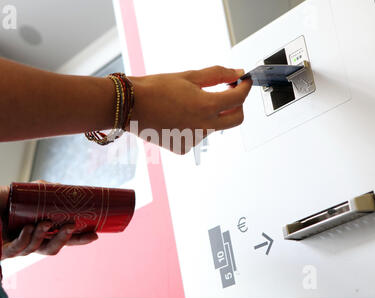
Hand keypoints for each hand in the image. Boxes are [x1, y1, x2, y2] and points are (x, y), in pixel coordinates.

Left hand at [0, 180, 97, 259]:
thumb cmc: (5, 200)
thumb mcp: (29, 193)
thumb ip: (44, 190)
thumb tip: (60, 188)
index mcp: (42, 233)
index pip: (64, 239)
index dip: (80, 239)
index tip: (95, 235)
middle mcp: (32, 242)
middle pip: (53, 248)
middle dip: (65, 239)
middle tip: (72, 226)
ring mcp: (19, 247)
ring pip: (37, 248)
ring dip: (43, 235)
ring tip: (46, 223)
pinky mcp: (4, 249)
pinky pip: (18, 248)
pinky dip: (25, 238)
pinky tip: (27, 229)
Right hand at [128, 66, 251, 153]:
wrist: (129, 105)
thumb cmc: (155, 88)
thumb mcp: (189, 76)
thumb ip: (217, 75)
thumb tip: (237, 73)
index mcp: (207, 106)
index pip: (239, 98)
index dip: (244, 87)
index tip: (242, 81)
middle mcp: (203, 127)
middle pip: (236, 120)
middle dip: (237, 106)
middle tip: (227, 93)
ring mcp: (193, 140)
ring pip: (213, 127)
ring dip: (210, 115)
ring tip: (187, 104)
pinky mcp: (182, 147)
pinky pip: (196, 136)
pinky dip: (193, 126)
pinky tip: (177, 117)